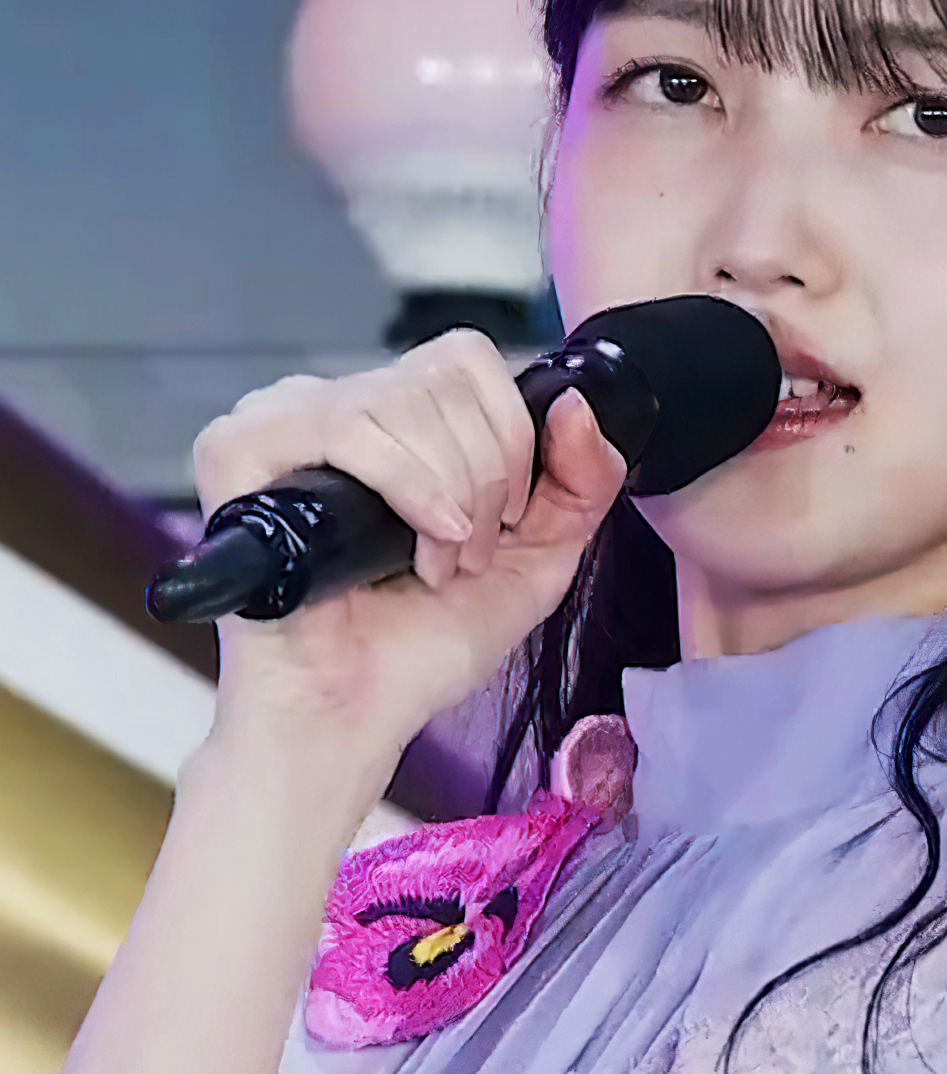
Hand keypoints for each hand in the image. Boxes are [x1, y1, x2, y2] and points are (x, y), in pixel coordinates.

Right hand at [190, 328, 624, 771]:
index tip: (507, 517)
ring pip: (402, 396)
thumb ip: (583, 479)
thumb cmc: (427, 641)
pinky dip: (404, 481)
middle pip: (443, 376)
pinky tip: (417, 541)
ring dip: (449, 490)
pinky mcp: (237, 450)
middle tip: (467, 553)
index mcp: (396, 413)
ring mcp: (281, 421)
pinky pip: (342, 423)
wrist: (355, 714)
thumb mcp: (541, 554)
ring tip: (436, 562)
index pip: (468, 359)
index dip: (510, 433)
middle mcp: (335, 403)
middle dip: (486, 474)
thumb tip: (576, 404)